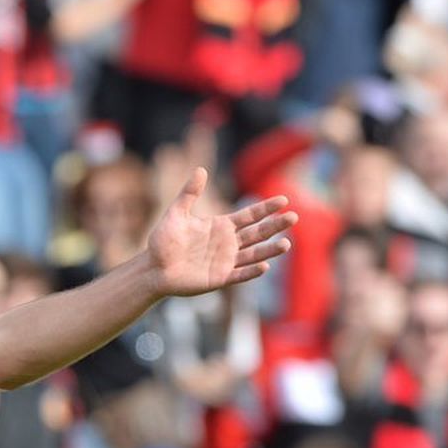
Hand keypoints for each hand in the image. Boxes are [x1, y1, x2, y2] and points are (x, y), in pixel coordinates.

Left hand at [143, 168, 294, 297]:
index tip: (284, 200)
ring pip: (254, 254)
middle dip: (275, 226)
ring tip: (286, 243)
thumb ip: (189, 194)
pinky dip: (251, 271)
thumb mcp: (176, 214)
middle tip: (294, 218)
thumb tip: (201, 169)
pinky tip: (264, 265)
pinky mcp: (219, 278)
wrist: (153, 268)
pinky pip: (240, 274)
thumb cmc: (163, 241)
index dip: (266, 208)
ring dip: (270, 250)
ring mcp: (225, 261)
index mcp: (221, 226)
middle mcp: (228, 243)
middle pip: (258, 233)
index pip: (250, 215)